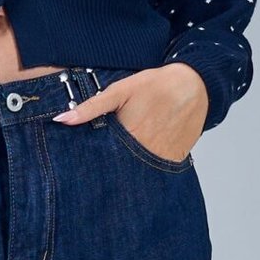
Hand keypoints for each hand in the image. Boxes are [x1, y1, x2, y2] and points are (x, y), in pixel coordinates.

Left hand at [52, 62, 208, 161]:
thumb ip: (91, 107)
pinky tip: (138, 162)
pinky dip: (146, 170)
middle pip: (119, 170)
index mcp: (128, 135)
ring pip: (137, 174)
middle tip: (98, 170)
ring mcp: (162, 159)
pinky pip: (156, 173)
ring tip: (120, 166)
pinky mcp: (174, 160)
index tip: (81, 166)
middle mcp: (145, 151)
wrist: (196, 85)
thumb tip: (62, 119)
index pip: (101, 159)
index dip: (90, 164)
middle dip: (107, 170)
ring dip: (127, 172)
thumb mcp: (120, 90)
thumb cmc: (156, 85)